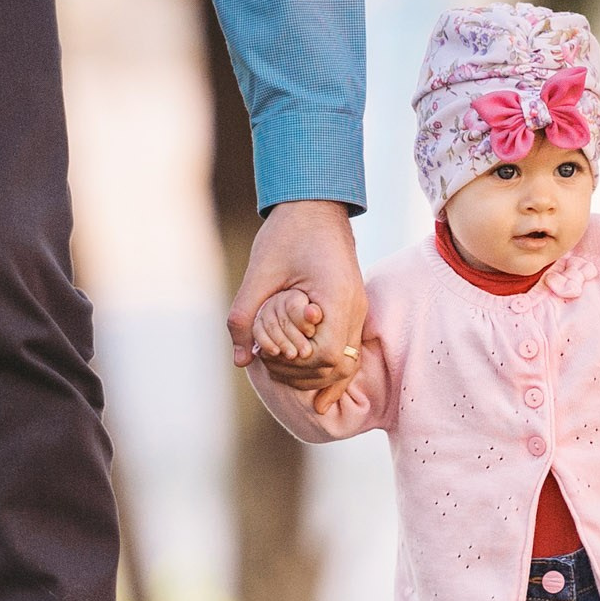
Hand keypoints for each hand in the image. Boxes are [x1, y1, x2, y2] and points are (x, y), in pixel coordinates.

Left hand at [227, 199, 364, 413]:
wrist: (316, 206)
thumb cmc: (287, 232)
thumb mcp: (259, 272)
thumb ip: (246, 316)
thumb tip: (241, 360)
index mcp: (336, 297)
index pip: (326, 355)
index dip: (297, 365)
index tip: (271, 355)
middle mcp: (355, 308)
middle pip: (338, 367)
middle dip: (303, 376)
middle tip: (271, 368)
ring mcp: (358, 311)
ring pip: (346, 365)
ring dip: (316, 376)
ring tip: (284, 373)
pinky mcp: (352, 311)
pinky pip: (347, 352)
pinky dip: (330, 372)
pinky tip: (318, 394)